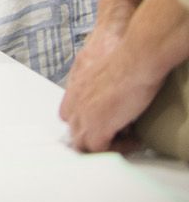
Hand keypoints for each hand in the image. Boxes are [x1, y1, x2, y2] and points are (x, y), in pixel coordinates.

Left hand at [60, 0, 144, 150]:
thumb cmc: (123, 53)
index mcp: (75, 84)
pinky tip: (133, 142)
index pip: (67, 111)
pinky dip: (117, 149)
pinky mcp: (97, 126)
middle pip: (73, 128)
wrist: (133, 56)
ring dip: (102, 145)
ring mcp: (83, 114)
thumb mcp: (102, 62)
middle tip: (113, 136)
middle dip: (91, 135)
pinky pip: (100, 149)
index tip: (101, 123)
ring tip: (123, 142)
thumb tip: (111, 81)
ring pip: (82, 142)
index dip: (82, 120)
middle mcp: (74, 99)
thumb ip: (99, 75)